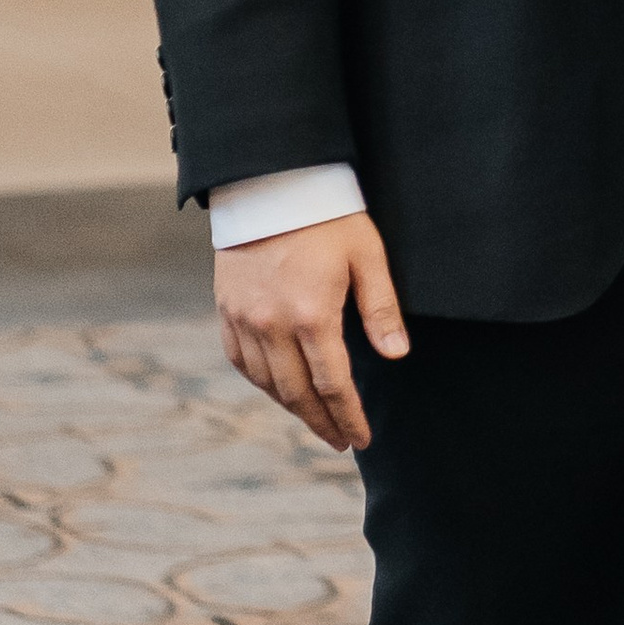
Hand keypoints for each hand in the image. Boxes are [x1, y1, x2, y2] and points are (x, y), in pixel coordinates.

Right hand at [216, 212, 407, 454]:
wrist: (271, 182)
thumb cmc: (328, 216)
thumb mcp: (367, 254)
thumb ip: (381, 308)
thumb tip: (397, 356)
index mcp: (312, 315)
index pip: (333, 385)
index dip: (347, 416)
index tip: (360, 439)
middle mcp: (272, 325)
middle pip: (297, 393)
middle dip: (321, 423)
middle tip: (340, 442)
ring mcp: (244, 319)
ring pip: (267, 383)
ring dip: (292, 407)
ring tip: (316, 419)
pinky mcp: (226, 310)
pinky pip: (241, 362)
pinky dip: (261, 382)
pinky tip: (278, 389)